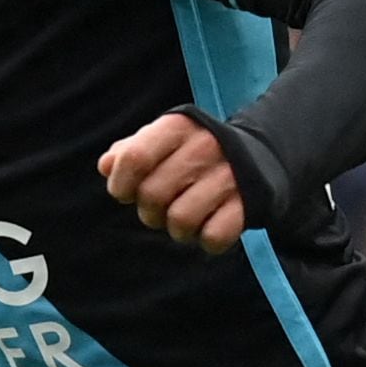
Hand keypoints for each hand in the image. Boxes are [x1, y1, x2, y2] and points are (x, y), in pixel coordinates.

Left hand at [100, 110, 246, 250]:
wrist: (259, 158)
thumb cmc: (192, 154)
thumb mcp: (161, 142)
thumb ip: (129, 152)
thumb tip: (106, 166)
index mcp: (178, 126)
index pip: (134, 158)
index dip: (121, 184)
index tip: (125, 193)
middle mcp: (205, 146)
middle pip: (152, 195)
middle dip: (149, 212)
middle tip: (161, 208)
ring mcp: (230, 176)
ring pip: (181, 220)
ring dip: (177, 230)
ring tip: (185, 218)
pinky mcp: (248, 204)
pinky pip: (214, 237)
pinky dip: (207, 240)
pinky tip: (210, 225)